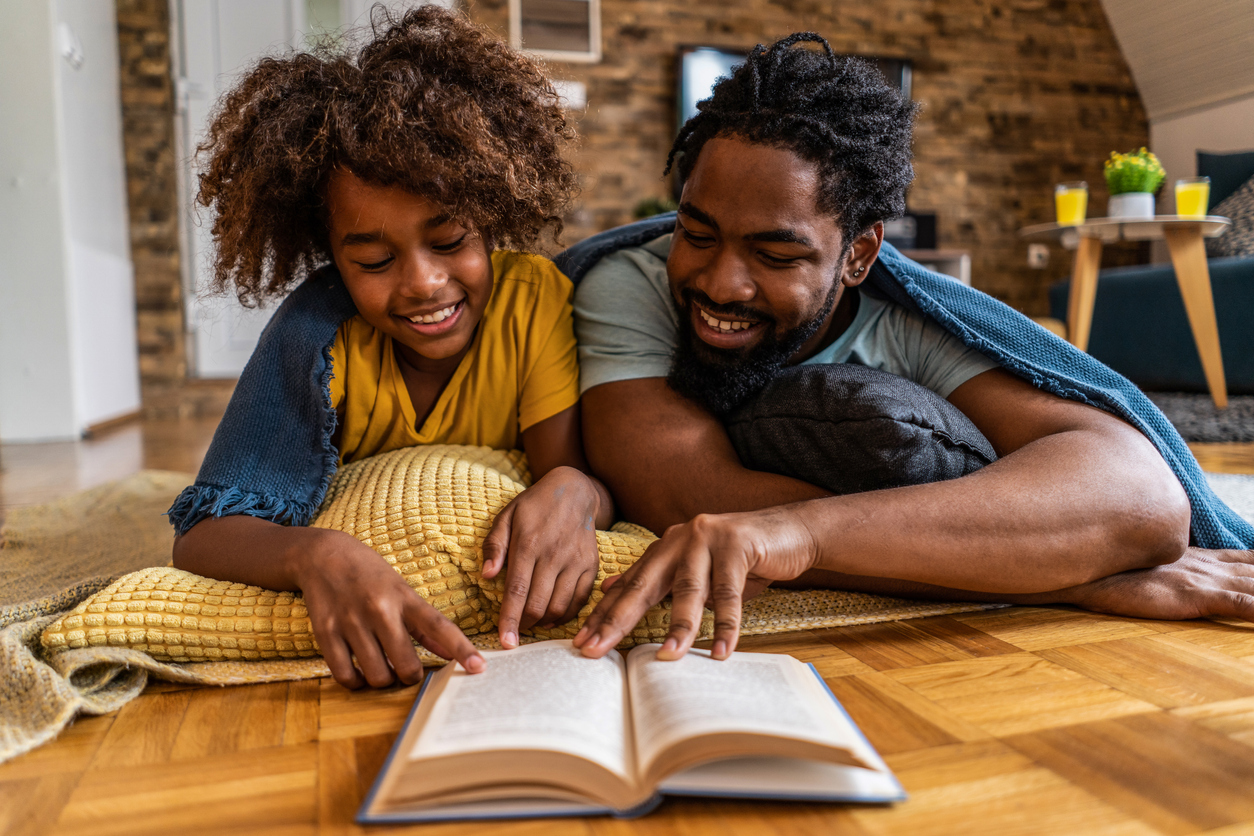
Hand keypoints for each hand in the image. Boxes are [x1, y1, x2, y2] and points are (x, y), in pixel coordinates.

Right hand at [294, 528, 485, 688]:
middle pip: (407, 665)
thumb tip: (448, 653)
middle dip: (411, 676)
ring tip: (382, 669)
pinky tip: (359, 673)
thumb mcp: (402, 590)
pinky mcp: (325, 632)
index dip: (462, 649)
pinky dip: (355, 682)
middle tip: (406, 670)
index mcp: (404, 597)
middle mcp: (380, 609)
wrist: (323, 555)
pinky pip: (344, 675)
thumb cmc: (370, 574)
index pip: (440, 627)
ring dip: (384, 681)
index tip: (479, 667)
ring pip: (377, 675)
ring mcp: (351, 621)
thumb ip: (423, 624)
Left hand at [482, 466, 600, 647]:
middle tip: (515, 633)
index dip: (510, 619)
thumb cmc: (534, 506)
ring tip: (532, 623)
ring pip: (560, 606)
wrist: (575, 491)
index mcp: (528, 543)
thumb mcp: (507, 516)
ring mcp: (576, 561)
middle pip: (538, 604)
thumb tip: (486, 575)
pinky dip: (567, 615)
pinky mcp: (591, 565)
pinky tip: (553, 617)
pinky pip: (581, 600)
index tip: (505, 642)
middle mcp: (554, 554)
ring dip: (544, 622)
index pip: (517, 590)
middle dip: (525, 625)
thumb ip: (494, 545)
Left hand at [572, 506, 818, 661]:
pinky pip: (729, 592)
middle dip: (618, 620)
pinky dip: (726, 625)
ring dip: (679, 627)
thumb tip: (610, 589)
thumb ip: (656, 579)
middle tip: (595, 650)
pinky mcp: (738, 545)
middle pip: (644, 585)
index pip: (629, 586)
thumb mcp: (694, 569)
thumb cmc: (739, 558)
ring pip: (688, 590)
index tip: (581, 643)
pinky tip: (720, 651)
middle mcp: (680, 539)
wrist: (788, 532)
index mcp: (665, 547)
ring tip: (667, 658)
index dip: (604, 615)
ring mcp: (708, 539)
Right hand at [1053, 547, 1253, 620]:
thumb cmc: (1111, 573)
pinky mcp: (1196, 596)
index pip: (1250, 559)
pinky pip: (1242, 604)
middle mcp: (1211, 566)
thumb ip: (1170, 567)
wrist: (1088, 571)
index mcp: (1202, 559)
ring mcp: (1206, 580)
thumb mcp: (1147, 567)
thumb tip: (1171, 576)